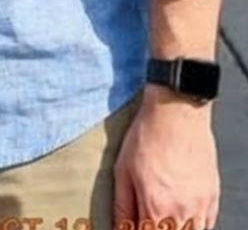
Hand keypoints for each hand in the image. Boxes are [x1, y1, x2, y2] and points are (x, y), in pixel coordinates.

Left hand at [113, 88, 218, 229]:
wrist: (176, 112)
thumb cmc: (148, 136)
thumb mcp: (123, 169)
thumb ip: (122, 204)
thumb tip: (118, 226)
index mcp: (154, 207)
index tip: (132, 224)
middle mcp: (180, 212)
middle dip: (154, 228)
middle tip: (147, 216)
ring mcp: (199, 206)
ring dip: (174, 228)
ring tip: (163, 213)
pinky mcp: (212, 197)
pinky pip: (206, 225)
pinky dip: (193, 225)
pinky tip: (181, 214)